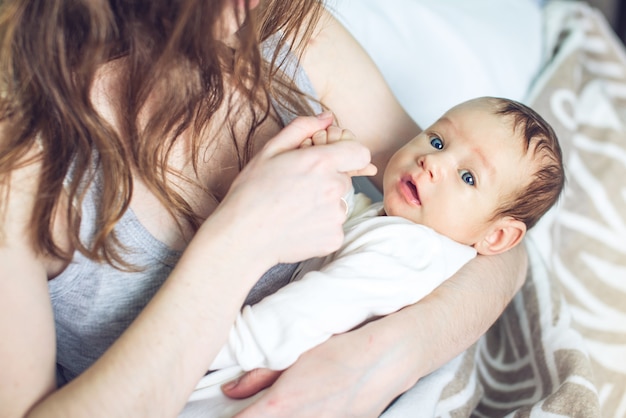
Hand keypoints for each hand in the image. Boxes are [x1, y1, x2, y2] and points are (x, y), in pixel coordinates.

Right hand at [212, 113, 375, 266]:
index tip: (330, 162)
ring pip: (339, 203)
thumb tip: (327, 117)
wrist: (242, 237)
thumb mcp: (270, 151)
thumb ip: (302, 128)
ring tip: (294, 210)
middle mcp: (335, 188)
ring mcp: (336, 216)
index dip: (347, 155)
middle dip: (327, 181)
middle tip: (297, 190)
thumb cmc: (251, 191)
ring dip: (324, 205)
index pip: (360, 152)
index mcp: (322, 162)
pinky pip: (334, 226)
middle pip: (345, 178)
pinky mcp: (334, 238)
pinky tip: (297, 226)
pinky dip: (320, 226)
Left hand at [223, 320, 417, 417]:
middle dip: (256, 417)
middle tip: (248, 409)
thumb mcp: (298, 354)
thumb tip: (230, 389)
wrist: (390, 356)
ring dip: (284, 417)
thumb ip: (260, 375)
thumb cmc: (343, 347)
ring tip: (287, 404)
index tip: (227, 415)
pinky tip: (309, 407)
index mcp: (283, 404)